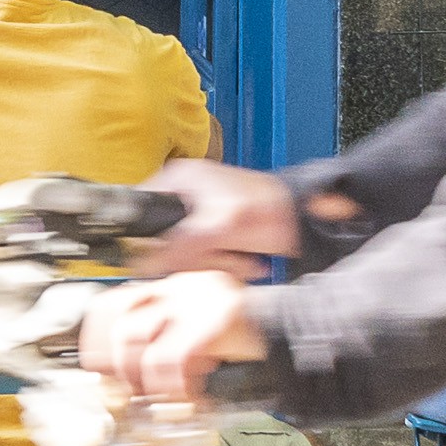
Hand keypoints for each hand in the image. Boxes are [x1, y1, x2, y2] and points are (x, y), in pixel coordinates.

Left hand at [81, 274, 265, 405]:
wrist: (296, 331)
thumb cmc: (246, 340)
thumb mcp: (198, 336)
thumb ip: (168, 343)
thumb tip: (134, 377)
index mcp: (175, 287)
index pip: (117, 301)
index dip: (100, 339)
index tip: (100, 370)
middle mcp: (181, 286)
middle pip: (120, 316)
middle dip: (114, 361)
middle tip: (126, 390)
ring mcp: (198, 299)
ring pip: (138, 336)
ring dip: (140, 378)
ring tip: (157, 400)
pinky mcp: (217, 318)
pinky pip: (173, 357)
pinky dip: (171, 386)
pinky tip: (184, 398)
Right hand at [133, 157, 300, 275]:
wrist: (303, 219)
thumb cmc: (269, 207)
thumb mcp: (219, 226)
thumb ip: (180, 244)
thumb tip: (145, 263)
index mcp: (177, 180)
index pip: (141, 210)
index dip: (150, 238)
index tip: (167, 255)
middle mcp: (184, 196)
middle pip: (162, 240)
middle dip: (194, 255)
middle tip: (218, 253)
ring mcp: (198, 218)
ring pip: (182, 256)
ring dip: (212, 263)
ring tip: (238, 255)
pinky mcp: (212, 236)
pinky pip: (202, 261)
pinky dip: (223, 265)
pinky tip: (243, 259)